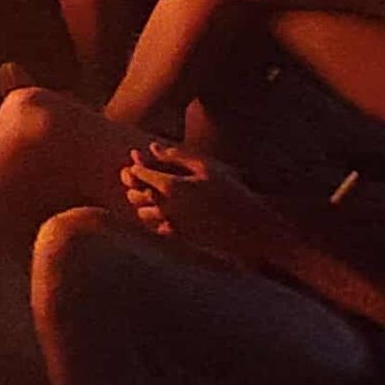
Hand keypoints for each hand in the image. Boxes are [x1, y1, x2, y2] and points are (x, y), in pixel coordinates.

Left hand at [120, 142, 277, 259]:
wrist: (250, 226)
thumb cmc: (231, 191)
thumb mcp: (205, 166)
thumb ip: (176, 155)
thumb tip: (152, 147)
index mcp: (171, 186)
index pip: (139, 173)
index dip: (137, 165)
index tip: (142, 161)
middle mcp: (166, 206)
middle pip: (134, 194)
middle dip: (134, 185)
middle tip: (143, 178)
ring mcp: (172, 224)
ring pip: (143, 214)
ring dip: (144, 203)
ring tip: (154, 195)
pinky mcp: (180, 237)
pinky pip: (158, 227)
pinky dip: (157, 219)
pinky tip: (169, 211)